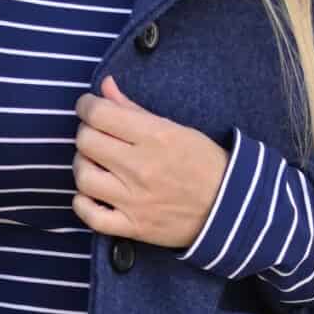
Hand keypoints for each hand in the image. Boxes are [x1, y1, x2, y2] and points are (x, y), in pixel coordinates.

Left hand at [70, 77, 227, 248]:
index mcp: (154, 137)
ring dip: (83, 166)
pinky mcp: (133, 226)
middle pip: (86, 142)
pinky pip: (90, 216)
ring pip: (83, 177)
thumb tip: (105, 87)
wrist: (230, 207)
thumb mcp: (176, 129)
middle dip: (86, 133)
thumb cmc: (203, 163)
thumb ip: (134, 109)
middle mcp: (140, 167)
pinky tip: (92, 195)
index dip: (86, 106)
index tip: (89, 108)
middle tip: (96, 135)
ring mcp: (135, 200)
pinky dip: (83, 204)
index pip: (99, 114)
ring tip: (96, 164)